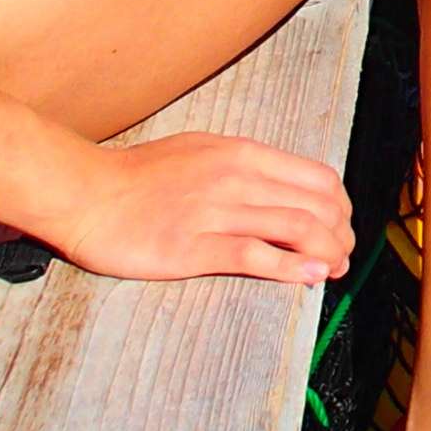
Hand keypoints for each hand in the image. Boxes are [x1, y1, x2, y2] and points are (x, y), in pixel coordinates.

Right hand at [41, 131, 355, 283]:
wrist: (86, 193)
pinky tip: (309, 278)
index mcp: (242, 154)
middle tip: (343, 256)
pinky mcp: (193, 247)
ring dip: (327, 253)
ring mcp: (216, 212)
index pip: (318, 178)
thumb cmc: (140, 176)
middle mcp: (236, 178)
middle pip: (316, 206)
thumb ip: (243, 167)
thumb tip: (282, 187)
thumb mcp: (201, 151)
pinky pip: (255, 256)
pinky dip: (290, 268)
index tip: (342, 227)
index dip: (341, 207)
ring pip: (296, 228)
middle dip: (341, 234)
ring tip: (334, 270)